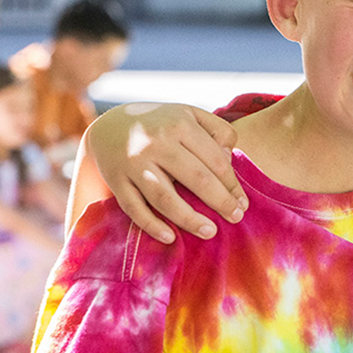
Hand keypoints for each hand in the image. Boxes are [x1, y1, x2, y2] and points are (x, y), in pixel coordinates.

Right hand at [87, 103, 246, 242]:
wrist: (109, 126)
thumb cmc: (162, 124)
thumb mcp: (190, 115)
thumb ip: (217, 130)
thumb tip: (229, 157)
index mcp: (180, 125)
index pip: (214, 160)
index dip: (232, 184)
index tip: (243, 203)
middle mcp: (156, 143)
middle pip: (196, 178)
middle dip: (220, 201)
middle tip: (236, 218)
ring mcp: (134, 163)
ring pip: (164, 197)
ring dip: (189, 219)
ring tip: (210, 232)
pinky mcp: (116, 181)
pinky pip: (134, 208)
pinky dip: (151, 225)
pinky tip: (170, 237)